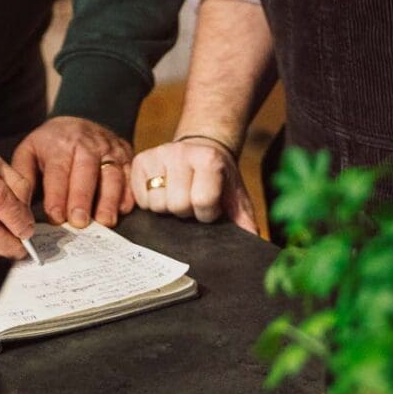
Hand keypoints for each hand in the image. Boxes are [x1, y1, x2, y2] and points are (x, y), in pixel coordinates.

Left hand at [11, 117, 133, 228]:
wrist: (79, 123)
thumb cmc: (51, 146)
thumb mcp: (29, 152)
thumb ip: (23, 176)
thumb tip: (20, 204)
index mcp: (60, 143)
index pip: (58, 169)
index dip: (57, 194)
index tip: (56, 216)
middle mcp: (88, 143)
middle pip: (87, 171)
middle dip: (83, 197)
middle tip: (80, 222)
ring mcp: (110, 148)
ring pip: (113, 174)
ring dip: (109, 199)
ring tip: (104, 222)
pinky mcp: (126, 156)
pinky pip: (131, 175)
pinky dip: (129, 193)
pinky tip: (122, 209)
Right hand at [131, 136, 258, 232]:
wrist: (202, 149)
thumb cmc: (220, 179)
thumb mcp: (236, 197)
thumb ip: (244, 221)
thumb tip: (252, 244)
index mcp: (209, 159)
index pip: (202, 201)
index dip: (207, 213)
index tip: (210, 207)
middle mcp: (182, 152)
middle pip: (176, 204)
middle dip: (185, 211)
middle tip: (191, 202)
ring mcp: (159, 154)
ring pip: (156, 203)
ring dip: (167, 208)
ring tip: (176, 197)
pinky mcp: (140, 160)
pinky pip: (140, 197)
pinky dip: (149, 202)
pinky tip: (162, 192)